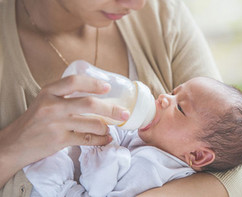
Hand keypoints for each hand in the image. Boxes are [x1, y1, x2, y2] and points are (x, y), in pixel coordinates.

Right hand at [0, 75, 128, 186]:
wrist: (14, 144)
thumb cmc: (35, 120)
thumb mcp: (45, 101)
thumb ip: (65, 95)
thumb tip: (97, 94)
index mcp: (49, 92)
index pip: (74, 81)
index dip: (94, 83)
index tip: (108, 87)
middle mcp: (52, 106)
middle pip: (89, 104)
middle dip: (112, 109)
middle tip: (124, 113)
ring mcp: (56, 124)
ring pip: (92, 123)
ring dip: (107, 126)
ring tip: (112, 127)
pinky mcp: (59, 140)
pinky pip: (87, 139)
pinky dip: (101, 140)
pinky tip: (106, 139)